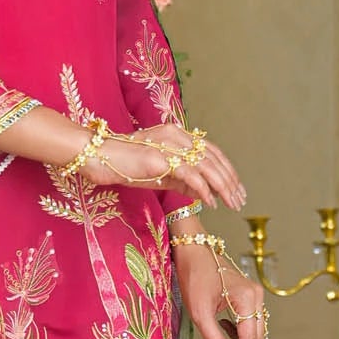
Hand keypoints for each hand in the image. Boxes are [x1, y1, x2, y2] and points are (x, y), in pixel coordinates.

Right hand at [81, 125, 245, 210]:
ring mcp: (169, 145)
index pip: (211, 151)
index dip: (227, 170)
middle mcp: (177, 135)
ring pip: (206, 166)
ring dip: (223, 187)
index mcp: (178, 135)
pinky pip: (190, 175)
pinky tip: (210, 202)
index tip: (236, 189)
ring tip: (231, 204)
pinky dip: (203, 189)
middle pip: (213, 158)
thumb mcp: (159, 174)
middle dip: (230, 181)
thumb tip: (203, 192)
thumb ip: (181, 180)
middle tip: (240, 200)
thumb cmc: (125, 165)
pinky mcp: (161, 158)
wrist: (98, 158)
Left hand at [173, 242, 266, 338]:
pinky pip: (248, 321)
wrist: (192, 249)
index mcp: (247, 298)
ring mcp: (254, 294)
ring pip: (253, 330)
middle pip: (256, 337)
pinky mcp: (247, 295)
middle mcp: (256, 296)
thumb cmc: (193, 275)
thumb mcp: (199, 311)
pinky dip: (238, 333)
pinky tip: (223, 331)